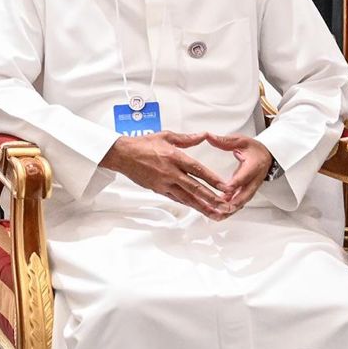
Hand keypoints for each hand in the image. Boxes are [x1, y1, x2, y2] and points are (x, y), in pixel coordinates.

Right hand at [100, 130, 230, 218]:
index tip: (225, 187)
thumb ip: (187, 138)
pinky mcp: (159, 190)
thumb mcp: (166, 136)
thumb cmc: (142, 144)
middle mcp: (171, 172)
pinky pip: (176, 198)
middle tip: (224, 206)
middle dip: (211, 198)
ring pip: (186, 197)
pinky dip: (188, 204)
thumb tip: (203, 135)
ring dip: (202, 206)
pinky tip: (197, 209)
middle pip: (195, 188)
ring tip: (214, 213)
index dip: (213, 179)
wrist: (123, 155)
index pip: (198, 170)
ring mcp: (164, 183)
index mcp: (174, 157)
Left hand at [201, 132, 275, 214]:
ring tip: (216, 216)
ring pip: (241, 203)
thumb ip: (224, 141)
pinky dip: (229, 210)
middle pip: (244, 195)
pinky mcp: (246, 193)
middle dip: (232, 204)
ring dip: (229, 210)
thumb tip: (209, 136)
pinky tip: (217, 214)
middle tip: (220, 208)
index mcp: (254, 166)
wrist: (268, 157)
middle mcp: (254, 180)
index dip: (236, 183)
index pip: (244, 176)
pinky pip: (238, 203)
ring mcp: (251, 188)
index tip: (226, 188)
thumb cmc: (254, 150)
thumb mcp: (241, 141)